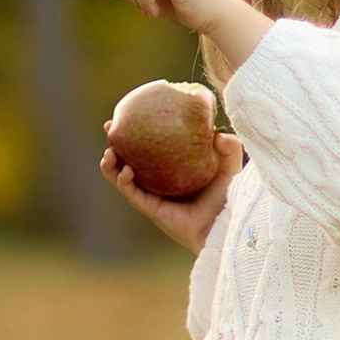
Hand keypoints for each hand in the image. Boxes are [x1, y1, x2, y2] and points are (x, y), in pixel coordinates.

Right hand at [102, 129, 244, 252]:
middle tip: (110, 127)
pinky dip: (123, 181)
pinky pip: (132, 193)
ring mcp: (153, 196)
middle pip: (129, 160)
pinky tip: (126, 170)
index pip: (150, 149)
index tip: (128, 114)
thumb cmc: (229, 197)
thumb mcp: (230, 166)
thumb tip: (215, 133)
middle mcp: (159, 183)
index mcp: (173, 171)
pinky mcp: (151, 209)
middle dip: (115, 144)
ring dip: (111, 166)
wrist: (225, 224)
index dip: (137, 133)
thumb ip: (229, 147)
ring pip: (123, 178)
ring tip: (109, 152)